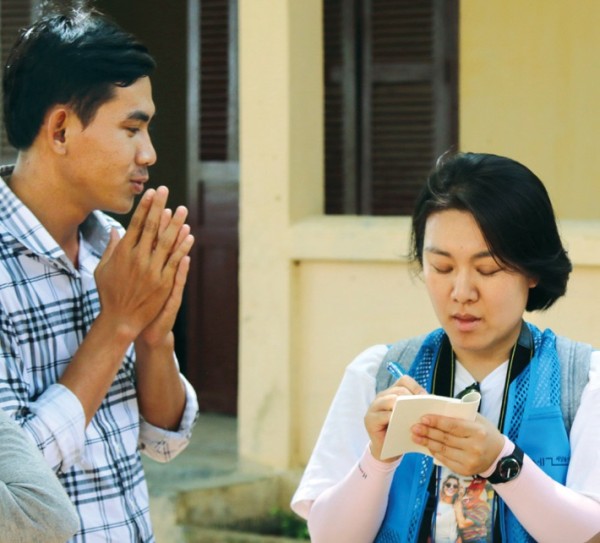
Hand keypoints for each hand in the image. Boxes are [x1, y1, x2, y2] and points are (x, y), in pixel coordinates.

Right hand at [94, 186, 192, 342]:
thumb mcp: (102, 269)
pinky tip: (189, 234)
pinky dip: (183, 246)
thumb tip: (113, 230)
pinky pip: (176, 260)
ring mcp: (152, 270)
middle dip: (159, 207)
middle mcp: (138, 258)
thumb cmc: (109, 294)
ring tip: (182, 209)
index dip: (145, 207)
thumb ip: (110, 248)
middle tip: (166, 191)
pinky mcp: (164, 282)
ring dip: (175, 224)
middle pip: (152, 227)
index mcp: (123, 253)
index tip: (151, 193)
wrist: (120, 319)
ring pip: (167, 241)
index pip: (136, 224)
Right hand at [364, 375, 426, 461]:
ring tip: (413, 417)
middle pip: (399, 390)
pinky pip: (384, 415)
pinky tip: (402, 426)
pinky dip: (395, 419)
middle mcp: (382, 396)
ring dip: (404, 408)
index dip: (416, 387)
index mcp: (392, 392)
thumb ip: (416, 407)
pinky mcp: (370, 419)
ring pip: (390, 400)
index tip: (426, 398)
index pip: (404, 380)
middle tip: (422, 410)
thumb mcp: (409, 417)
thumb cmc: (400, 432)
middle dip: (412, 399)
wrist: (386, 451)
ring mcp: (374, 407)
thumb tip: (431, 401)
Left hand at [410, 413, 504, 474]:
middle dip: (427, 432)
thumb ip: (459, 415)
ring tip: (415, 436)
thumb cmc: (484, 432)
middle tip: (414, 427)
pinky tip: (427, 445)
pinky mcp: (465, 471)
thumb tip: (435, 409)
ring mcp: (470, 461)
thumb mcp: (477, 420)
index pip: (453, 426)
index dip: (436, 422)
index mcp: (478, 431)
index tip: (423, 418)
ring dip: (427, 442)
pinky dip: (435, 452)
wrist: (499, 455)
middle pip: (445, 438)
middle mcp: (475, 447)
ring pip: (443, 450)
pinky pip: (445, 460)